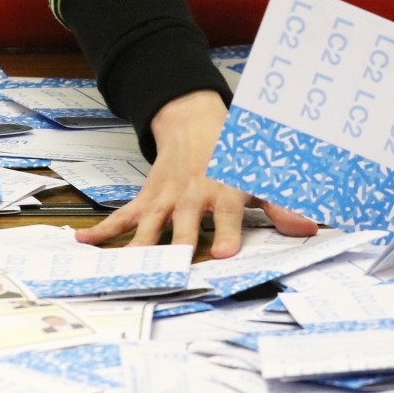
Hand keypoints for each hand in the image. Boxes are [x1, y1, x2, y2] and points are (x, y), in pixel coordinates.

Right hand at [75, 90, 317, 256]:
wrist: (195, 121)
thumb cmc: (233, 155)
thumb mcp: (261, 176)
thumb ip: (281, 205)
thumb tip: (309, 229)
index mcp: (223, 188)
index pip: (228, 213)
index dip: (228, 232)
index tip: (227, 253)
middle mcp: (192, 194)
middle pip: (184, 225)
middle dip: (179, 247)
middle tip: (174, 271)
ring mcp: (165, 198)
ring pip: (149, 226)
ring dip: (138, 247)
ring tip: (125, 271)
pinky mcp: (146, 199)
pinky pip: (122, 217)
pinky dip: (103, 231)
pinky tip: (84, 244)